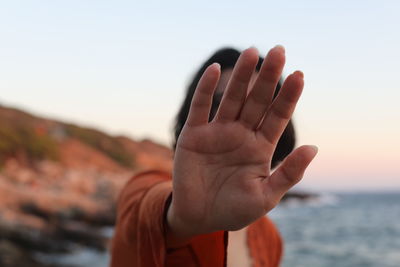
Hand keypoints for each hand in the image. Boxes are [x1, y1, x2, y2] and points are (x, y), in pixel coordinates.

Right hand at [167, 46, 316, 240]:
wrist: (199, 218)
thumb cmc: (233, 210)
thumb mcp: (265, 197)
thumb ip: (289, 173)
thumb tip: (314, 147)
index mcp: (260, 148)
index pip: (277, 116)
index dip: (288, 96)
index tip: (300, 75)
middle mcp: (241, 134)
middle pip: (257, 101)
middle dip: (268, 77)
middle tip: (278, 50)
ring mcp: (217, 132)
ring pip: (232, 98)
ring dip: (241, 76)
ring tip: (252, 52)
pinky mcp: (194, 134)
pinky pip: (200, 107)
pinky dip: (206, 89)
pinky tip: (216, 70)